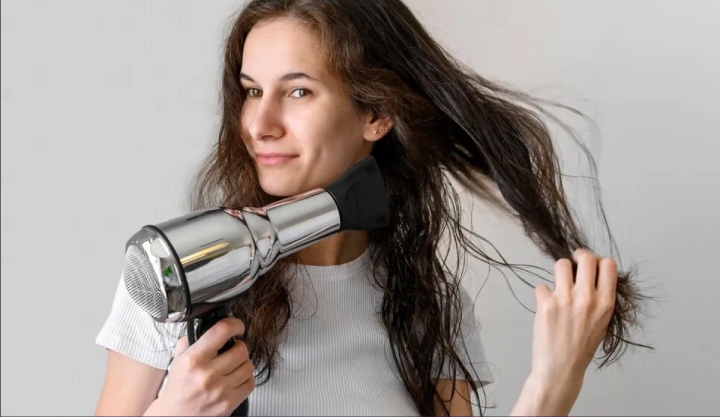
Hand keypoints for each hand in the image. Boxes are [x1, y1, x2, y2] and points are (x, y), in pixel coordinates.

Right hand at [146, 318, 254, 415]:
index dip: (234, 324)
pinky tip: (236, 378)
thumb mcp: (177, 361)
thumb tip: (206, 326)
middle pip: (241, 350)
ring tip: (234, 365)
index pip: (222, 331)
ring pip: (248, 366)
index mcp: (193, 359)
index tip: (237, 326)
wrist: (173, 416)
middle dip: (239, 347)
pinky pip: (250, 383)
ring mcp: (219, 390)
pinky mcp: (228, 403)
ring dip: (243, 363)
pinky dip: (246, 379)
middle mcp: (207, 374)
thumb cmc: (177, 389)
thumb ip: (190, 342)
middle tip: (233, 349)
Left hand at [518, 248, 616, 414]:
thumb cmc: (582, 347)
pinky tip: (545, 307)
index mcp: (606, 303)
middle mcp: (587, 298)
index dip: (598, 261)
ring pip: (561, 264)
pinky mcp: (546, 304)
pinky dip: (542, 294)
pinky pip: (541, 286)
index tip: (590, 265)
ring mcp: (565, 300)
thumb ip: (599, 298)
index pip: (608, 264)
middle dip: (578, 257)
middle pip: (586, 257)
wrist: (561, 369)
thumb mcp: (602, 322)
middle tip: (573, 265)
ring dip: (558, 272)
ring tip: (558, 286)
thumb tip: (592, 274)